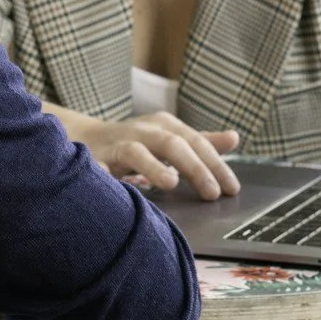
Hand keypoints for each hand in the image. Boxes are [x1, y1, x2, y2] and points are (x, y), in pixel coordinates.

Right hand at [77, 112, 241, 199]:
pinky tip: (115, 188)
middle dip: (194, 168)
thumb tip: (234, 138)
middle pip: (172, 144)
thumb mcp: (170, 138)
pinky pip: (99, 168)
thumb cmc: (136, 142)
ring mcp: (117, 144)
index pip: (196, 143)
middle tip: (212, 193)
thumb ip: (201, 142)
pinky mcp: (94, 158)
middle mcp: (143, 131)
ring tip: (170, 184)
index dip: (215, 165)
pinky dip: (105, 176)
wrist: (86, 137)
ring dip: (154, 167)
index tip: (231, 189)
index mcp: (164, 126)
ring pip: (136, 152)